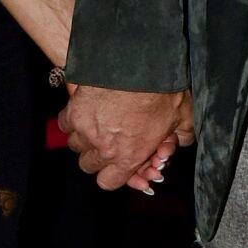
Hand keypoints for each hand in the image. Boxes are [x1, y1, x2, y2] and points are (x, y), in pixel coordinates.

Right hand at [61, 86, 193, 194]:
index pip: (107, 182)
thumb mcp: (183, 117)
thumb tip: (180, 141)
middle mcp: (104, 149)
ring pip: (75, 145)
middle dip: (97, 157)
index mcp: (129, 156)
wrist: (140, 64)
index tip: (115, 165)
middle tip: (106, 142)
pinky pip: (65, 125)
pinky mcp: (74, 111)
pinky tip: (82, 113)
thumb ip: (181, 136)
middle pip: (88, 165)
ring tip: (95, 126)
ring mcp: (86, 130)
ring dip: (83, 139)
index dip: (111, 175)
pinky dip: (71, 121)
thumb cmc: (164, 90)